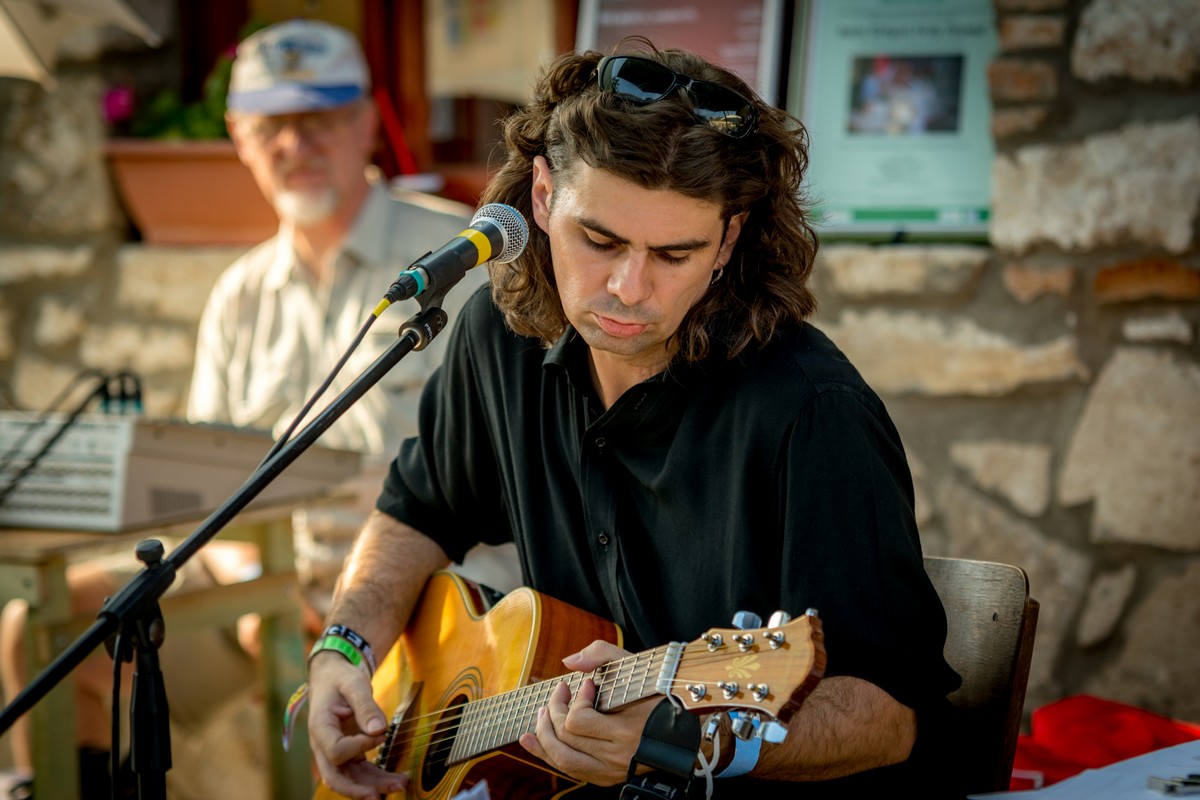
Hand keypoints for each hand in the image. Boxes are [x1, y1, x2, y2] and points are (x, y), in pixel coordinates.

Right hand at [307, 653, 404, 799]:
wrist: (332, 677)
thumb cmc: (340, 678)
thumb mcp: (353, 683)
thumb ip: (365, 706)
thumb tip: (379, 730)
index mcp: (320, 727)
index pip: (335, 750)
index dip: (358, 747)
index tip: (381, 735)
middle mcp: (323, 745)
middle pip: (335, 777)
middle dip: (358, 789)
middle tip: (381, 795)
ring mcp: (334, 752)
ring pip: (349, 778)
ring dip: (373, 786)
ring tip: (400, 785)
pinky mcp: (347, 754)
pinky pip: (359, 771)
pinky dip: (376, 777)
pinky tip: (395, 778)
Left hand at [518, 640, 658, 785]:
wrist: (685, 728)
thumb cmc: (659, 694)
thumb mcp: (636, 667)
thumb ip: (602, 655)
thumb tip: (569, 661)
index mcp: (627, 730)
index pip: (579, 720)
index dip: (575, 699)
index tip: (586, 685)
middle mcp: (618, 755)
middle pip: (566, 738)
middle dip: (553, 712)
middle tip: (559, 693)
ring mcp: (612, 770)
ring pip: (563, 759)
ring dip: (544, 735)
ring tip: (542, 714)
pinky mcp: (607, 777)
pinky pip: (570, 771)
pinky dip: (545, 755)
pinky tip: (532, 740)